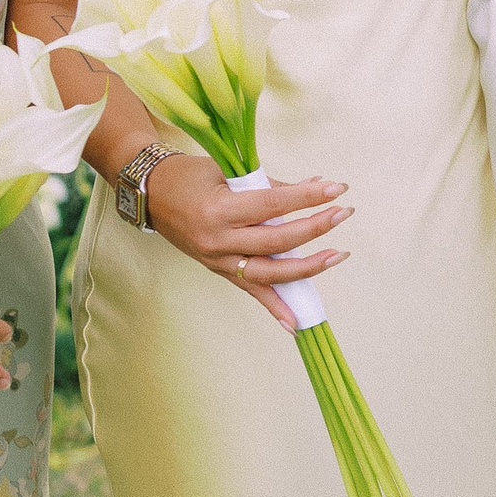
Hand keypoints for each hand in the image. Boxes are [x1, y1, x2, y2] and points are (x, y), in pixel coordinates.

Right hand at [141, 153, 350, 328]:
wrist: (150, 194)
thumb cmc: (189, 176)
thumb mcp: (227, 172)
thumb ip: (270, 185)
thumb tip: (315, 186)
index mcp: (220, 210)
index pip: (274, 204)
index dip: (308, 197)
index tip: (337, 188)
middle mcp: (218, 241)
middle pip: (278, 241)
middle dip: (316, 227)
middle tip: (344, 212)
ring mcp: (218, 261)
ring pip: (269, 272)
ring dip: (308, 267)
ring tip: (338, 255)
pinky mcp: (219, 271)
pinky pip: (251, 291)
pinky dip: (275, 307)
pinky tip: (296, 324)